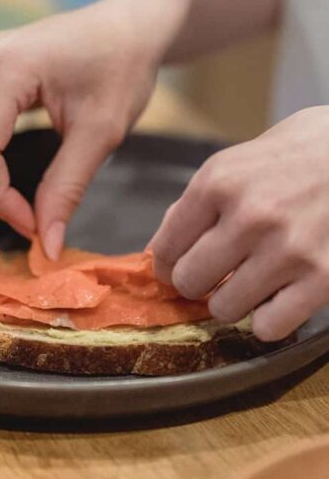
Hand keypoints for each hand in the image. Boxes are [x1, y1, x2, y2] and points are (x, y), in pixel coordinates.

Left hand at [150, 107, 328, 339]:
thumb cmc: (306, 151)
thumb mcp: (243, 158)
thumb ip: (205, 199)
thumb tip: (168, 243)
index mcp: (220, 182)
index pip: (166, 248)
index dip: (168, 264)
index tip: (179, 267)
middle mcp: (249, 216)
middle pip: (189, 282)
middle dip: (199, 283)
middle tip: (217, 275)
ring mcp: (287, 250)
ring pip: (225, 309)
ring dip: (235, 301)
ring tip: (253, 281)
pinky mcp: (322, 278)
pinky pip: (268, 327)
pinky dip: (270, 320)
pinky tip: (280, 296)